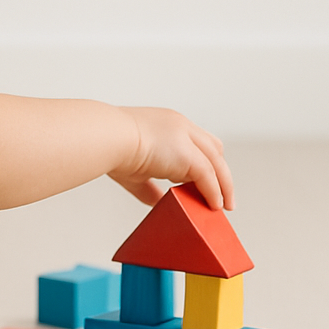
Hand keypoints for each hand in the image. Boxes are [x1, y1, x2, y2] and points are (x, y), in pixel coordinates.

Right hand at [108, 107, 233, 210]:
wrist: (105, 138)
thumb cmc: (109, 148)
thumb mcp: (134, 170)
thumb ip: (149, 187)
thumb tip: (159, 203)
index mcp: (167, 123)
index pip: (196, 140)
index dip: (205, 160)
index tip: (206, 180)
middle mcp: (180, 125)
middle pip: (213, 148)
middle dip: (220, 172)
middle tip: (222, 194)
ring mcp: (186, 137)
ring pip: (216, 162)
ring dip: (223, 185)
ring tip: (223, 205)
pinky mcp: (187, 154)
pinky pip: (209, 176)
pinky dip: (214, 191)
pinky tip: (214, 204)